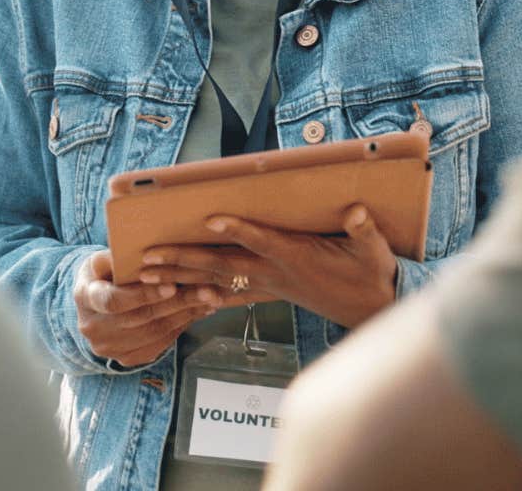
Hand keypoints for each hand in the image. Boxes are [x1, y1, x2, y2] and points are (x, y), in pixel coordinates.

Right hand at [73, 248, 223, 367]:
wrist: (93, 305)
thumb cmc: (102, 274)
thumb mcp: (101, 259)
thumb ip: (117, 257)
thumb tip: (141, 250)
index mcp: (85, 297)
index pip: (114, 301)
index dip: (144, 295)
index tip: (172, 286)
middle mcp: (93, 327)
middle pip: (141, 318)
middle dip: (177, 303)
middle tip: (207, 290)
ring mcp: (109, 347)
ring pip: (154, 333)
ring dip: (186, 315)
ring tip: (209, 299)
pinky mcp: (126, 358)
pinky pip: (159, 344)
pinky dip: (181, 327)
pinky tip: (198, 312)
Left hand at [138, 205, 398, 329]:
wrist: (371, 308)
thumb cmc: (371, 274)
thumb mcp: (374, 251)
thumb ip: (363, 231)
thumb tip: (357, 212)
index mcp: (297, 257)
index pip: (262, 241)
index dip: (239, 230)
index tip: (212, 218)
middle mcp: (275, 274)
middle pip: (223, 265)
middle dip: (185, 260)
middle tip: (150, 257)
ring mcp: (269, 285)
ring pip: (217, 281)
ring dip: (181, 277)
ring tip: (147, 275)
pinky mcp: (269, 292)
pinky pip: (229, 295)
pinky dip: (203, 295)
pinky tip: (179, 297)